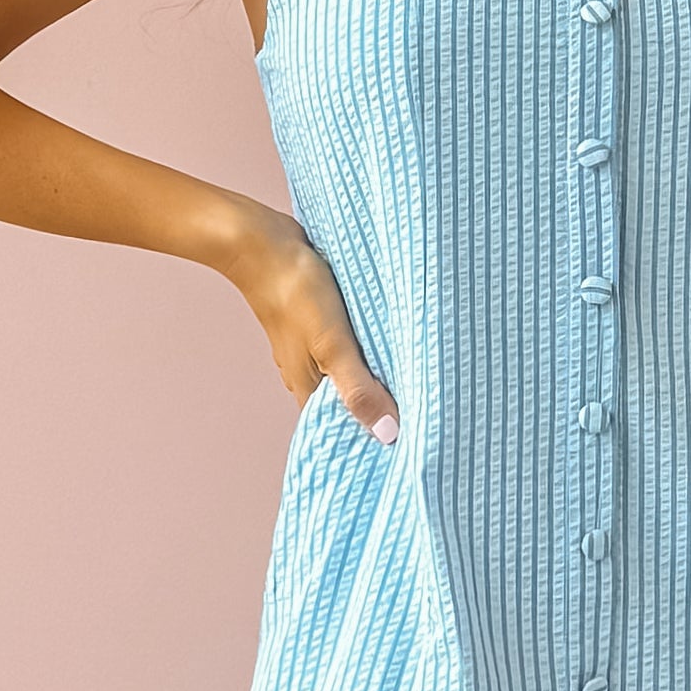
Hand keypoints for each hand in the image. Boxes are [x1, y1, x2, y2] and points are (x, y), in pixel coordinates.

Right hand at [208, 196, 400, 439]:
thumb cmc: (296, 292)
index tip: (411, 448)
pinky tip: (392, 347)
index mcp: (308, 390)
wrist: (263, 242)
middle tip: (427, 419)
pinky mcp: (321, 324)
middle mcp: (309, 375)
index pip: (345, 430)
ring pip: (352, 374)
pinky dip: (370, 352)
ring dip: (378, 379)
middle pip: (351, 403)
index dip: (374, 439)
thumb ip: (358, 389)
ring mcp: (313, 349)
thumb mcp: (333, 346)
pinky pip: (351, 347)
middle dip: (381, 410)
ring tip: (420, 386)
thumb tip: (387, 435)